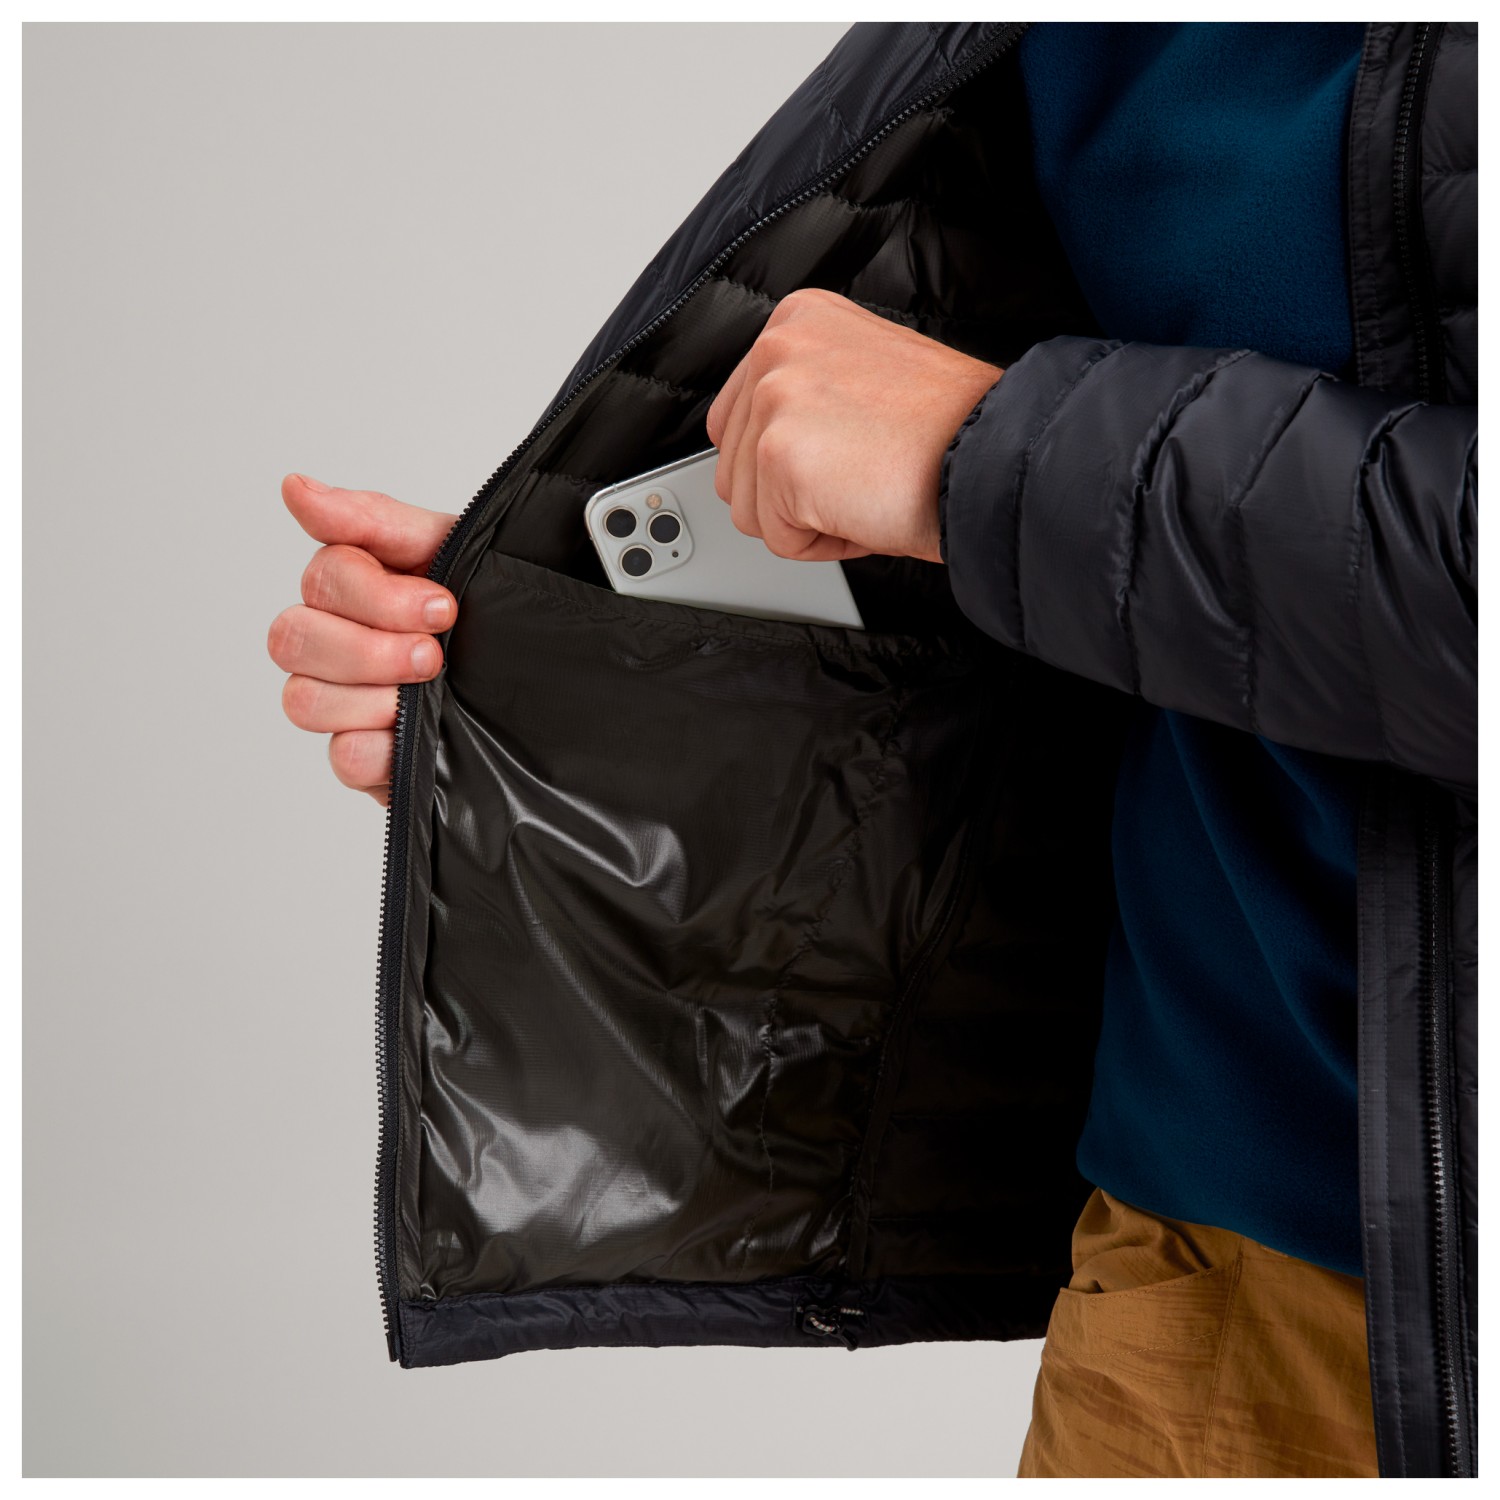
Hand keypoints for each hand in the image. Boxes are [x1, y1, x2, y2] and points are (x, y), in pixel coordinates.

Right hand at [269, 474, 458, 805]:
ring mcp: (346, 703)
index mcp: (354, 587)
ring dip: (374, 697)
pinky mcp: (369, 759)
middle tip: (432, 655)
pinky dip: (379, 749)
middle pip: (293, 639)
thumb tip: (296, 489)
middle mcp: (336, 642)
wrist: (550, 682)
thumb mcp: (452, 550)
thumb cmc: (490, 609)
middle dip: (370, 649)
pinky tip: (411, 737)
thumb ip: (375, 520)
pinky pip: (341, 758)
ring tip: (429, 693)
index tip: (442, 606)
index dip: (378, 596)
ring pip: (304, 700)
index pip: (323, 578)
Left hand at [705, 288, 1001, 563]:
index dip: (791, 464)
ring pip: (749, 509)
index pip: (737, 420)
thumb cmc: (950, 431)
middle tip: (862, 478)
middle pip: (734, 468)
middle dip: (792, 496)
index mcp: (797, 320)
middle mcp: (778, 347)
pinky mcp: (780, 456)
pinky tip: (868, 509)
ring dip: (809, 521)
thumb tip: (762, 447)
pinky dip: (825, 544)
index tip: (846, 456)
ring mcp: (774, 398)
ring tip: (867, 490)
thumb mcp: (862, 377)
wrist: (995, 456)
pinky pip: (779, 538)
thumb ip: (805, 395)